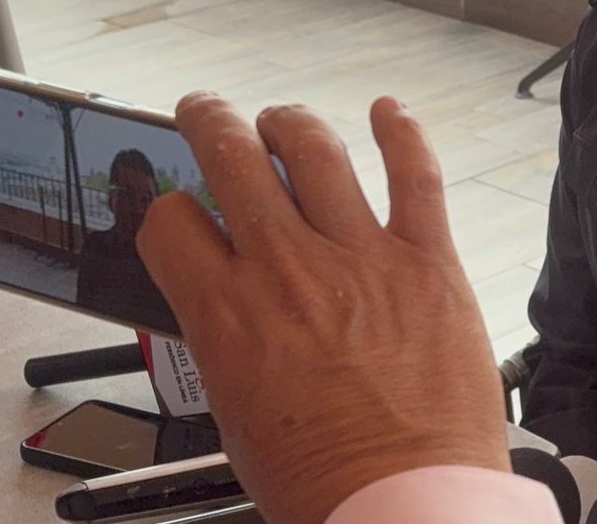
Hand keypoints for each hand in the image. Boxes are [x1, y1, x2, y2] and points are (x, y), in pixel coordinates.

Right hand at [137, 94, 509, 523]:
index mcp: (228, 313)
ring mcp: (362, 257)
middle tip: (207, 112)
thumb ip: (229, 340)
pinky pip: (416, 176)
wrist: (406, 502)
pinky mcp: (428, 262)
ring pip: (316, 151)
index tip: (180, 212)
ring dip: (292, 123)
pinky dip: (403, 134)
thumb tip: (229, 309)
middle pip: (234, 159)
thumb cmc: (326, 478)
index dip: (168, 211)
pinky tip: (390, 112)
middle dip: (212, 123)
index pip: (171, 222)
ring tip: (284, 120)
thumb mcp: (238, 410)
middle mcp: (289, 269)